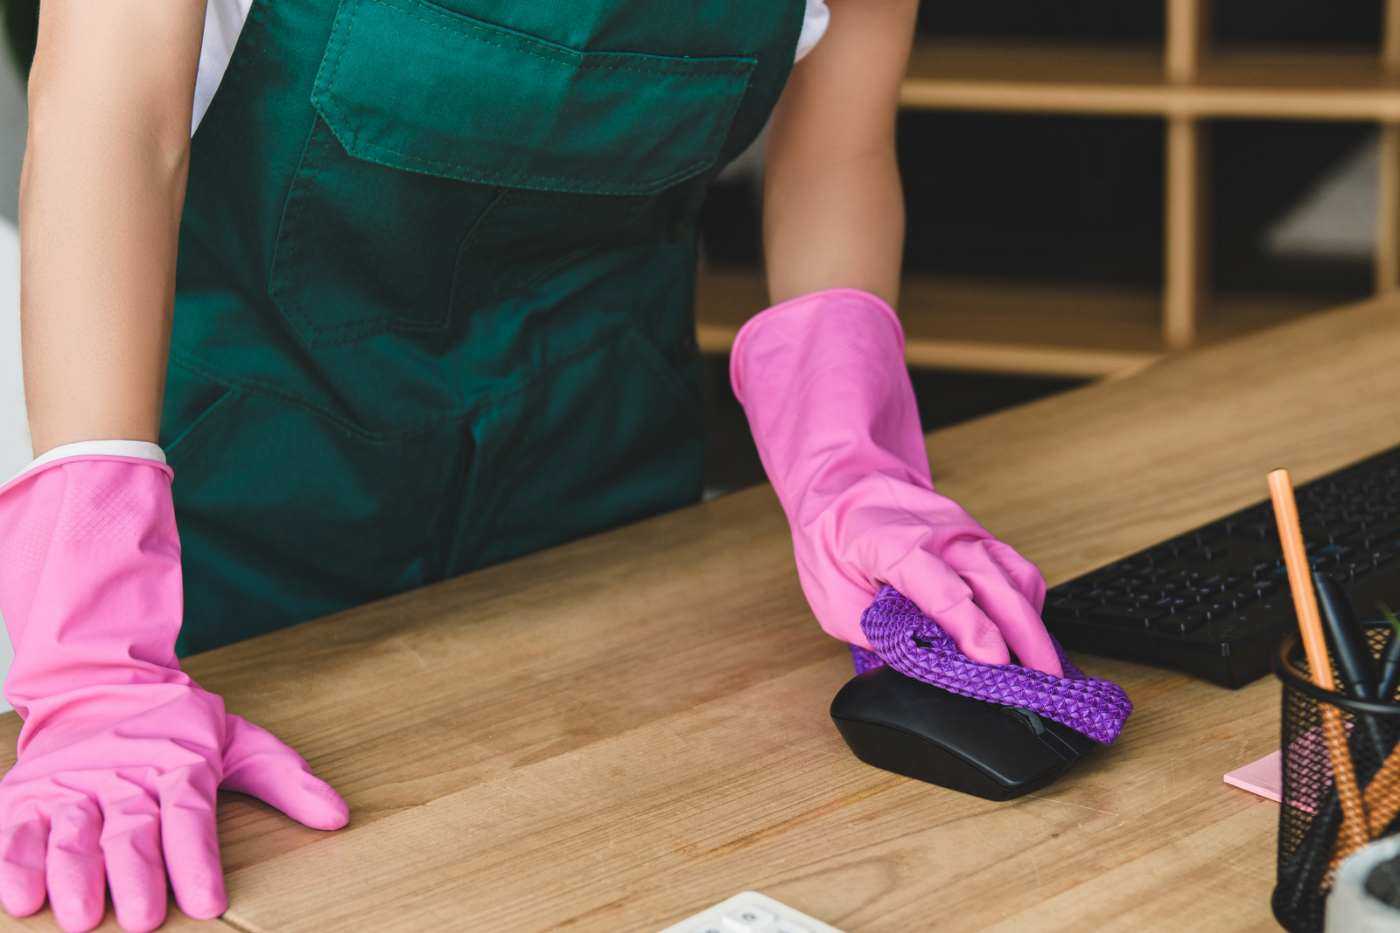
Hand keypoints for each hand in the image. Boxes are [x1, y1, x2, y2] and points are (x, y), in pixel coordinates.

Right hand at [0, 453, 346, 930]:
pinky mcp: (27, 795)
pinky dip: (15, 863)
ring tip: (81, 917)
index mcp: (178, 762)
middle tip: (144, 919)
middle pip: (131, 829)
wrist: (99, 680)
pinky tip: (19, 899)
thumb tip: (340, 817)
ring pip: (73, 834)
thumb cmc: (177, 725)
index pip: (190, 813)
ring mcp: (72, 785)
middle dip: (137, 876)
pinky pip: (17, 832)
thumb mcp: (238, 741)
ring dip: (74, 876)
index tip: (206, 901)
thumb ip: (287, 780)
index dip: (196, 858)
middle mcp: (123, 774)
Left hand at [798, 471, 1060, 674]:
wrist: (843, 483)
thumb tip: (917, 669)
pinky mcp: (979, 536)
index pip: (943, 590)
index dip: (971, 629)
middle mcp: (939, 535)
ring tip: (1042, 668)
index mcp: (894, 546)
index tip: (993, 662)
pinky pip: (1014, 570)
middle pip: (996, 585)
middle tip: (1042, 684)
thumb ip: (876, 633)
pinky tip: (1024, 635)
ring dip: (1033, 623)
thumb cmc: (832, 539)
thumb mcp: (833, 598)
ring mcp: (965, 531)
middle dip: (1027, 638)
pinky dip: (1026, 604)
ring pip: (1015, 576)